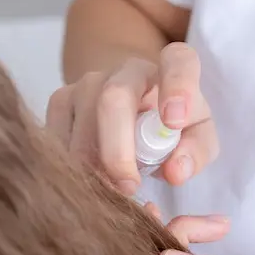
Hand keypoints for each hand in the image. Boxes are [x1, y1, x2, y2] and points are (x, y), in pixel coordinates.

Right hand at [46, 43, 218, 195]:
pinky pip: (58, 136)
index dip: (177, 87)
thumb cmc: (167, 125)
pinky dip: (70, 165)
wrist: (130, 109)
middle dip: (118, 149)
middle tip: (129, 187)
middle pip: (114, 98)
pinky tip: (87, 179)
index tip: (175, 122)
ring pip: (81, 123)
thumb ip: (196, 151)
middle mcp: (126, 69)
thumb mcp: (195, 136)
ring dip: (93, 165)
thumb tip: (175, 172)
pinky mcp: (60, 101)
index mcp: (169, 68)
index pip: (178, 63)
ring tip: (109, 191)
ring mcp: (87, 83)